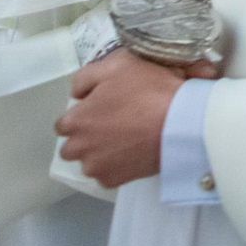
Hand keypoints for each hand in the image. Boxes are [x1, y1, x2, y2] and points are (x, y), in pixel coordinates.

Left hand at [56, 50, 198, 187]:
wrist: (181, 121)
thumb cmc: (148, 90)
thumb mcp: (118, 64)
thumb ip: (86, 76)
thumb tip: (77, 93)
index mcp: (75, 121)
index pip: (64, 123)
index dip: (84, 113)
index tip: (104, 108)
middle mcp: (78, 148)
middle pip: (72, 146)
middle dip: (86, 138)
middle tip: (114, 125)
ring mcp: (96, 168)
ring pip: (91, 162)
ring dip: (101, 153)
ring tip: (127, 140)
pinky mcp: (115, 181)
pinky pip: (109, 174)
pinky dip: (118, 166)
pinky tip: (135, 152)